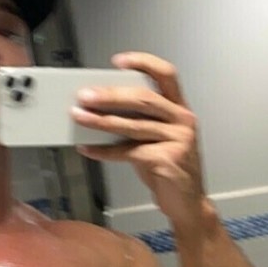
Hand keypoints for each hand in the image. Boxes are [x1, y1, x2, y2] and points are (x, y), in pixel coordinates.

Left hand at [71, 51, 205, 228]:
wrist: (187, 204)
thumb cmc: (168, 170)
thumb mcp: (157, 139)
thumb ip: (138, 122)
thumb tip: (100, 111)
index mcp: (179, 109)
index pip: (166, 75)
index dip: (143, 63)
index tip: (118, 61)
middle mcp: (182, 120)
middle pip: (143, 99)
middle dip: (110, 95)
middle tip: (85, 96)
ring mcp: (177, 140)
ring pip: (133, 125)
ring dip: (101, 121)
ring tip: (79, 117)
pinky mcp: (167, 161)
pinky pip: (128, 152)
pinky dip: (105, 151)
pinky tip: (89, 149)